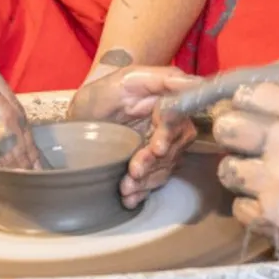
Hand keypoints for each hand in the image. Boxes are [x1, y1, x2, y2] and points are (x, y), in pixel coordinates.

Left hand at [69, 66, 201, 208]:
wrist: (82, 116)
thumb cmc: (105, 91)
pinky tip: (130, 199)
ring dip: (147, 181)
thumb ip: (164, 78)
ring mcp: (159, 147)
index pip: (177, 121)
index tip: (156, 149)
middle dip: (153, 163)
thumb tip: (195, 83)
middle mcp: (170, 127)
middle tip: (134, 172)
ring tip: (126, 189)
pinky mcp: (148, 165)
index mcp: (169, 104)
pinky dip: (142, 192)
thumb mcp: (129, 78)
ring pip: (163, 168)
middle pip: (172, 149)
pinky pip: (153, 181)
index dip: (168, 136)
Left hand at [211, 82, 278, 258]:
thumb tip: (261, 102)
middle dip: (232, 134)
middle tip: (243, 144)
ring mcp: (274, 182)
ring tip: (259, 177)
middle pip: (227, 128)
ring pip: (227, 169)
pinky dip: (252, 206)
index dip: (245, 104)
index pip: (249, 94)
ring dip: (240, 172)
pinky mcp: (271, 216)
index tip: (248, 113)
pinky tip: (271, 204)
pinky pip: (239, 207)